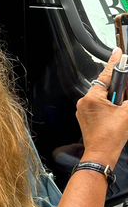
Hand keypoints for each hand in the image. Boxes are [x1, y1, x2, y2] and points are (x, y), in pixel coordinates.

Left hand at [76, 48, 127, 167]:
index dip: (114, 63)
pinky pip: (98, 107)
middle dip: (118, 91)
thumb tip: (127, 94)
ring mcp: (83, 110)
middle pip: (105, 88)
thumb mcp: (127, 113)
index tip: (117, 52)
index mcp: (93, 96)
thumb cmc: (111, 136)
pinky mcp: (85, 117)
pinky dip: (108, 108)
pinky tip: (115, 117)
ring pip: (102, 98)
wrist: (101, 153)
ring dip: (113, 101)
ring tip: (121, 112)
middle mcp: (85, 101)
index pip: (106, 75)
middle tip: (124, 100)